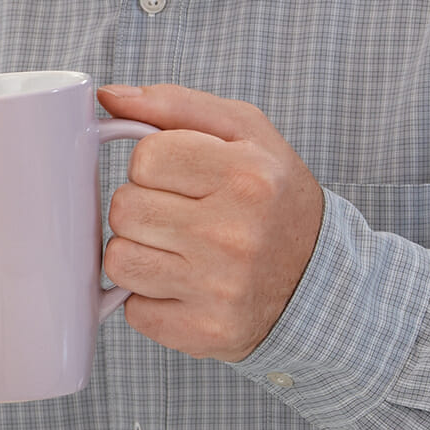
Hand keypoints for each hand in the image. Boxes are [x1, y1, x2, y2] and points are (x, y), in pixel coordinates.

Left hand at [98, 84, 323, 361]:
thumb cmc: (273, 196)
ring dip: (138, 252)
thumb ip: (174, 105)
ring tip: (177, 249)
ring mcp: (220, 289)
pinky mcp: (206, 333)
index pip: (145, 158)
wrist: (321, 281)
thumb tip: (108, 96)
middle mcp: (234, 235)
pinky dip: (149, 298)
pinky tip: (183, 285)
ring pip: (119, 260)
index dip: (153, 164)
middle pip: (124, 209)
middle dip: (142, 207)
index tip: (181, 177)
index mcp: (246, 176)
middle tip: (178, 214)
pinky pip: (133, 310)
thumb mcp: (245, 132)